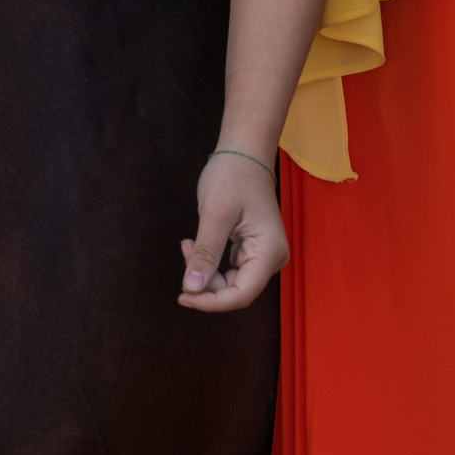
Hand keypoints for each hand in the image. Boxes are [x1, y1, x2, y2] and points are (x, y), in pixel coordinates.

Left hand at [178, 149, 286, 311]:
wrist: (243, 152)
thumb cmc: (232, 176)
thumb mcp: (215, 215)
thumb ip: (205, 254)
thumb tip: (192, 288)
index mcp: (269, 252)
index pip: (241, 294)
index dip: (211, 302)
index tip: (183, 296)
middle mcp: (271, 258)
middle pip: (236, 290)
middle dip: (206, 282)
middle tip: (185, 254)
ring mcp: (263, 254)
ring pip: (230, 280)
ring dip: (206, 271)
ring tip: (188, 244)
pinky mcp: (252, 248)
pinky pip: (229, 267)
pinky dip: (209, 261)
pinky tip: (195, 243)